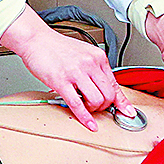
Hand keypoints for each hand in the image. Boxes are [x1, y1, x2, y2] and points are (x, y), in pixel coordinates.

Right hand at [0, 9, 133, 130]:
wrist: (36, 39)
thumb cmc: (56, 47)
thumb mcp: (83, 53)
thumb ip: (94, 69)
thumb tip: (102, 87)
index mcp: (98, 57)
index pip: (115, 84)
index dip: (122, 102)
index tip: (127, 112)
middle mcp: (90, 64)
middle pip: (108, 95)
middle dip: (104, 106)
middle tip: (96, 107)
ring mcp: (76, 73)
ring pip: (96, 101)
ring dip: (93, 110)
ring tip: (85, 107)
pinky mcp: (61, 81)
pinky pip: (77, 104)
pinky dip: (85, 117)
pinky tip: (88, 123)